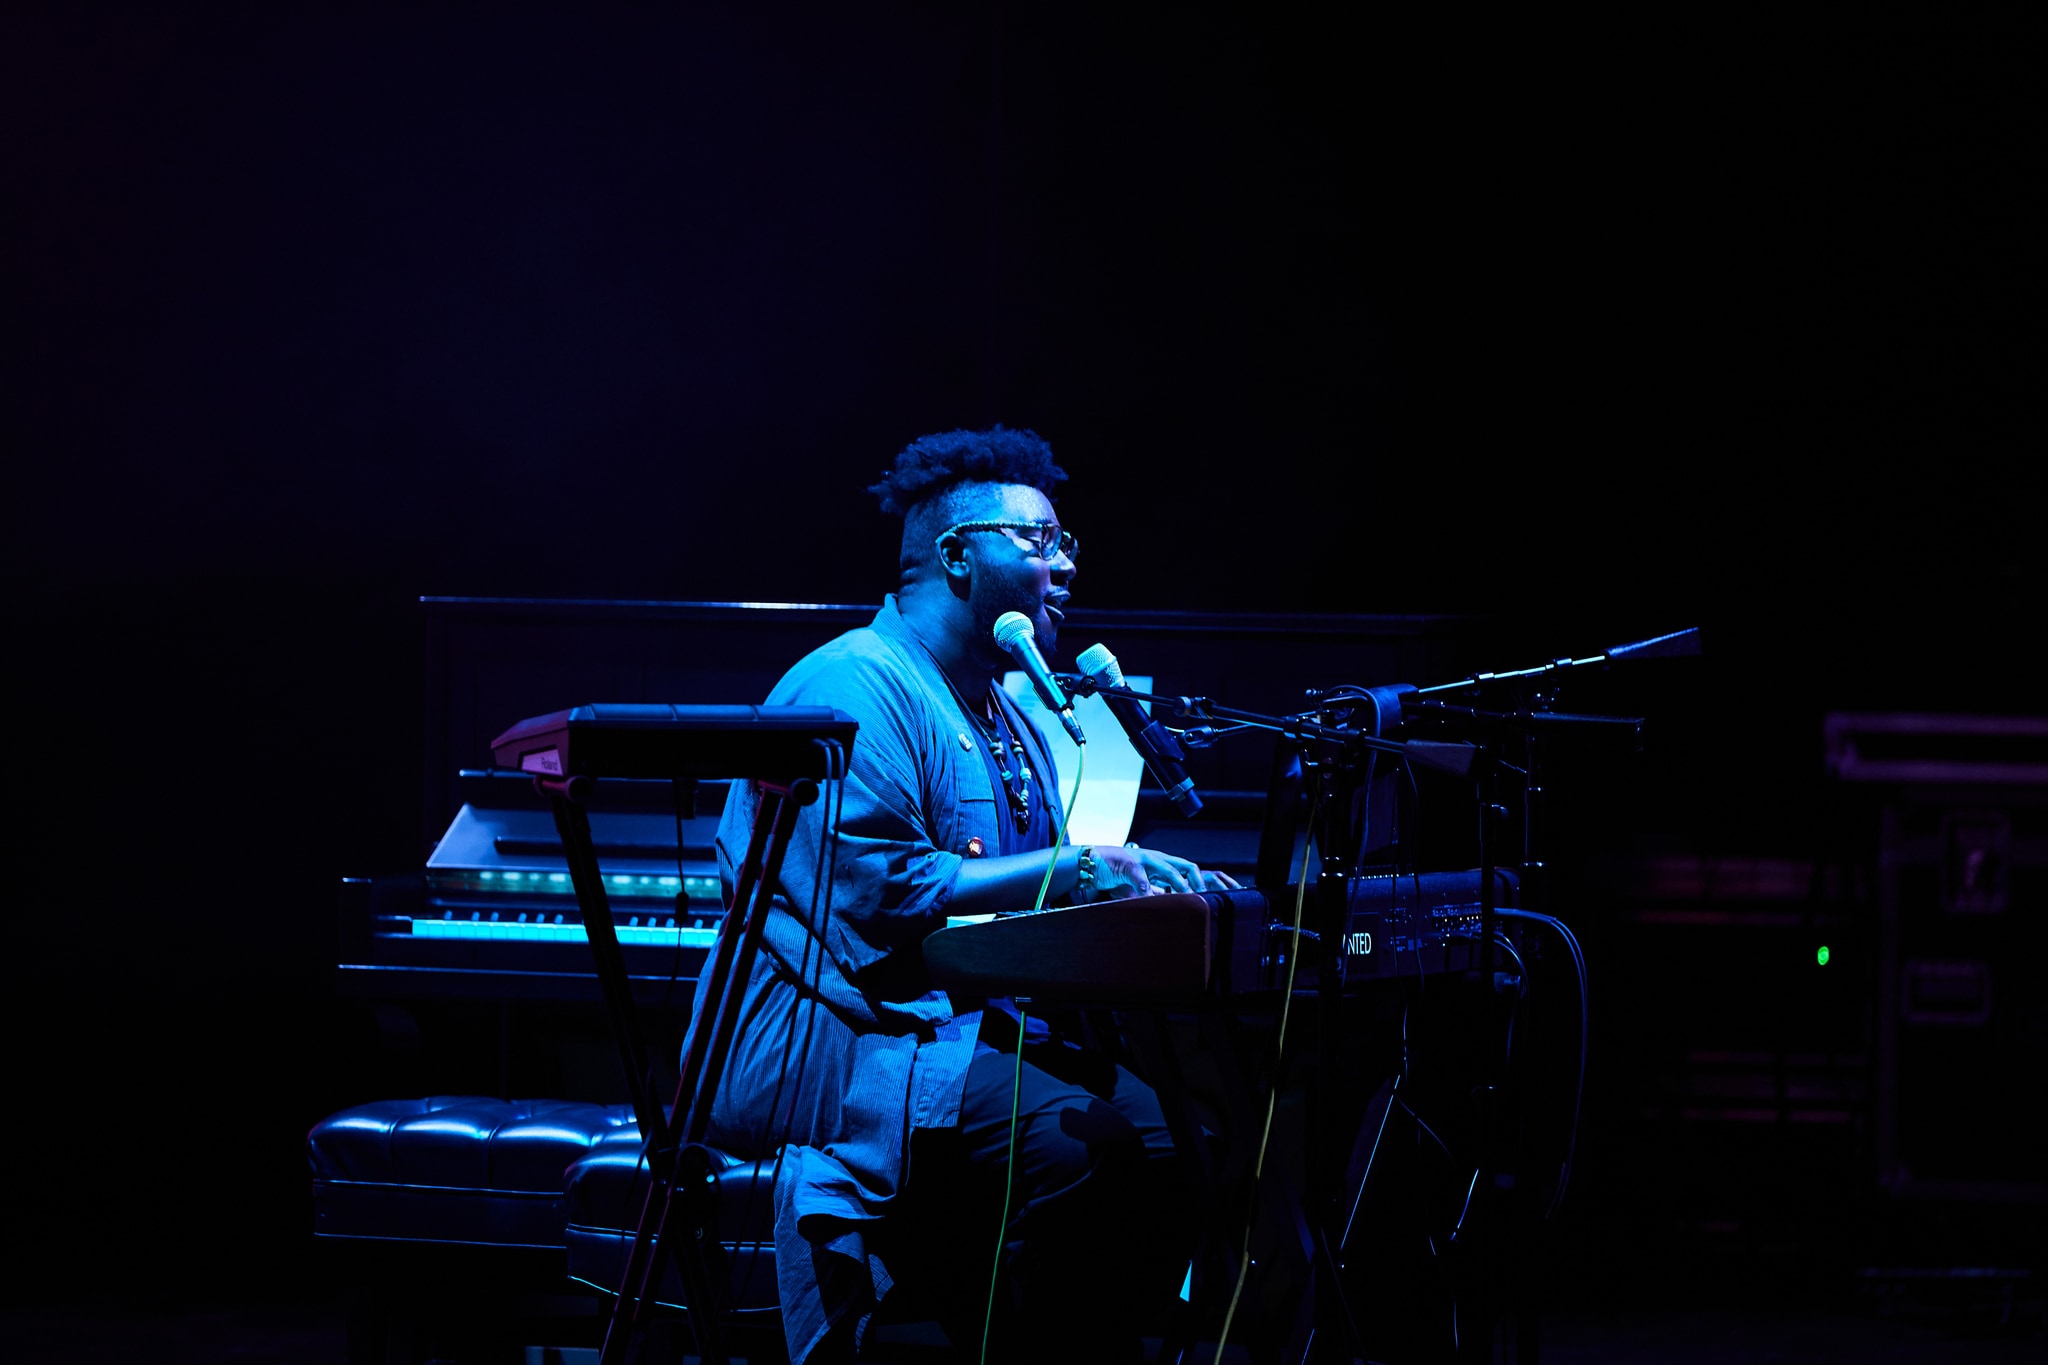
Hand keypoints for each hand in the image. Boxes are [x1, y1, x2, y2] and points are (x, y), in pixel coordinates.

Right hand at [1087, 844, 1242, 898]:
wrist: (1094, 863)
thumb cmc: (1119, 874)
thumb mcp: (1142, 886)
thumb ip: (1156, 893)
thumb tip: (1172, 906)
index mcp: (1162, 864)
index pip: (1189, 869)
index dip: (1201, 882)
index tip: (1210, 897)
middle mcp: (1158, 859)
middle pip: (1186, 866)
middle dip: (1197, 882)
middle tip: (1205, 898)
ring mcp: (1144, 859)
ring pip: (1168, 869)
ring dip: (1180, 883)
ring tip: (1188, 897)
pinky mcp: (1129, 864)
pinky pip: (1141, 876)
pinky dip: (1147, 888)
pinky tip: (1150, 898)